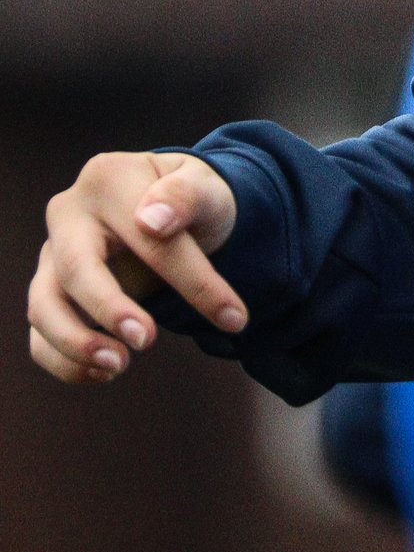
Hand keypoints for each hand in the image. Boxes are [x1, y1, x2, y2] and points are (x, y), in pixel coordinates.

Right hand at [28, 152, 242, 384]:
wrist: (169, 211)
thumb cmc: (190, 200)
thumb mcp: (206, 187)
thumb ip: (186, 196)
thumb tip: (153, 220)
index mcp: (107, 179)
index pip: (149, 237)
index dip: (194, 281)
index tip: (235, 318)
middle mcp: (68, 214)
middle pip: (76, 269)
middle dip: (109, 311)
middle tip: (148, 342)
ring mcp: (52, 256)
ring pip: (43, 307)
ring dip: (75, 344)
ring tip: (120, 366)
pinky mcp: (50, 291)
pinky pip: (40, 334)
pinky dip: (64, 362)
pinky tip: (106, 372)